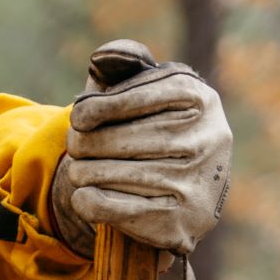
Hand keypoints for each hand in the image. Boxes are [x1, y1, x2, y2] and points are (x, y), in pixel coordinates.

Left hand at [51, 51, 231, 253]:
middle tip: (75, 147)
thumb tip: (101, 58)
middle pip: (118, 139)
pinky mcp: (176, 221)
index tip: (78, 117)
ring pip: (110, 174)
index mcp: (200, 98)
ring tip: (79, 170)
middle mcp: (204, 139)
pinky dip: (87, 201)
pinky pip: (112, 208)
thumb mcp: (152, 92)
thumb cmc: (162, 131)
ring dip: (82, 172)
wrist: (194, 195)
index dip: (98, 107)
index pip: (136, 97)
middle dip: (84, 142)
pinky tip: (82, 195)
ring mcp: (193, 183)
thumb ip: (126, 68)